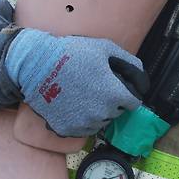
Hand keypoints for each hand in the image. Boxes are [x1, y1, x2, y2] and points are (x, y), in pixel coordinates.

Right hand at [5, 29, 149, 136]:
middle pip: (117, 112)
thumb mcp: (106, 49)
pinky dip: (81, 120)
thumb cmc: (73, 54)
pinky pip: (82, 128)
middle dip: (112, 101)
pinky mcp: (67, 129)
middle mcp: (103, 113)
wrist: (37, 65)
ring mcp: (84, 123)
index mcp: (115, 94)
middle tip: (96, 87)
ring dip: (98, 112)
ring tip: (84, 95)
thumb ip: (129, 62)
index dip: (128, 93)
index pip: (134, 102)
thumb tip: (141, 74)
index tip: (118, 87)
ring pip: (100, 121)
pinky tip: (73, 105)